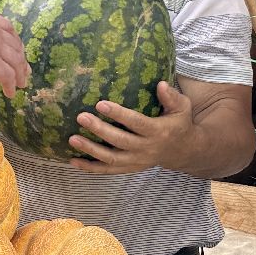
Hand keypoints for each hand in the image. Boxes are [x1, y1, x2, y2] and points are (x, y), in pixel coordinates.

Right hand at [0, 9, 29, 98]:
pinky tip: (10, 93)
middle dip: (22, 59)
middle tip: (25, 69)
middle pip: (16, 47)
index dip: (14, 40)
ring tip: (21, 84)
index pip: (8, 29)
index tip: (16, 48)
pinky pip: (8, 77)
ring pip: (17, 63)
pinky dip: (11, 86)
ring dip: (20, 75)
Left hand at [68, 81, 194, 173]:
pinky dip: (90, 168)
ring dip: (90, 150)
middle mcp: (146, 149)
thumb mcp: (182, 108)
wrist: (183, 151)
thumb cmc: (178, 124)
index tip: (100, 104)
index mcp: (158, 132)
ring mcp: (136, 161)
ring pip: (111, 158)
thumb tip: (160, 84)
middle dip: (99, 130)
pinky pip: (108, 170)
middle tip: (81, 117)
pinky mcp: (129, 168)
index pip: (136, 123)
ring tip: (72, 139)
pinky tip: (73, 160)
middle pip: (119, 141)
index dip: (118, 114)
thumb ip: (171, 97)